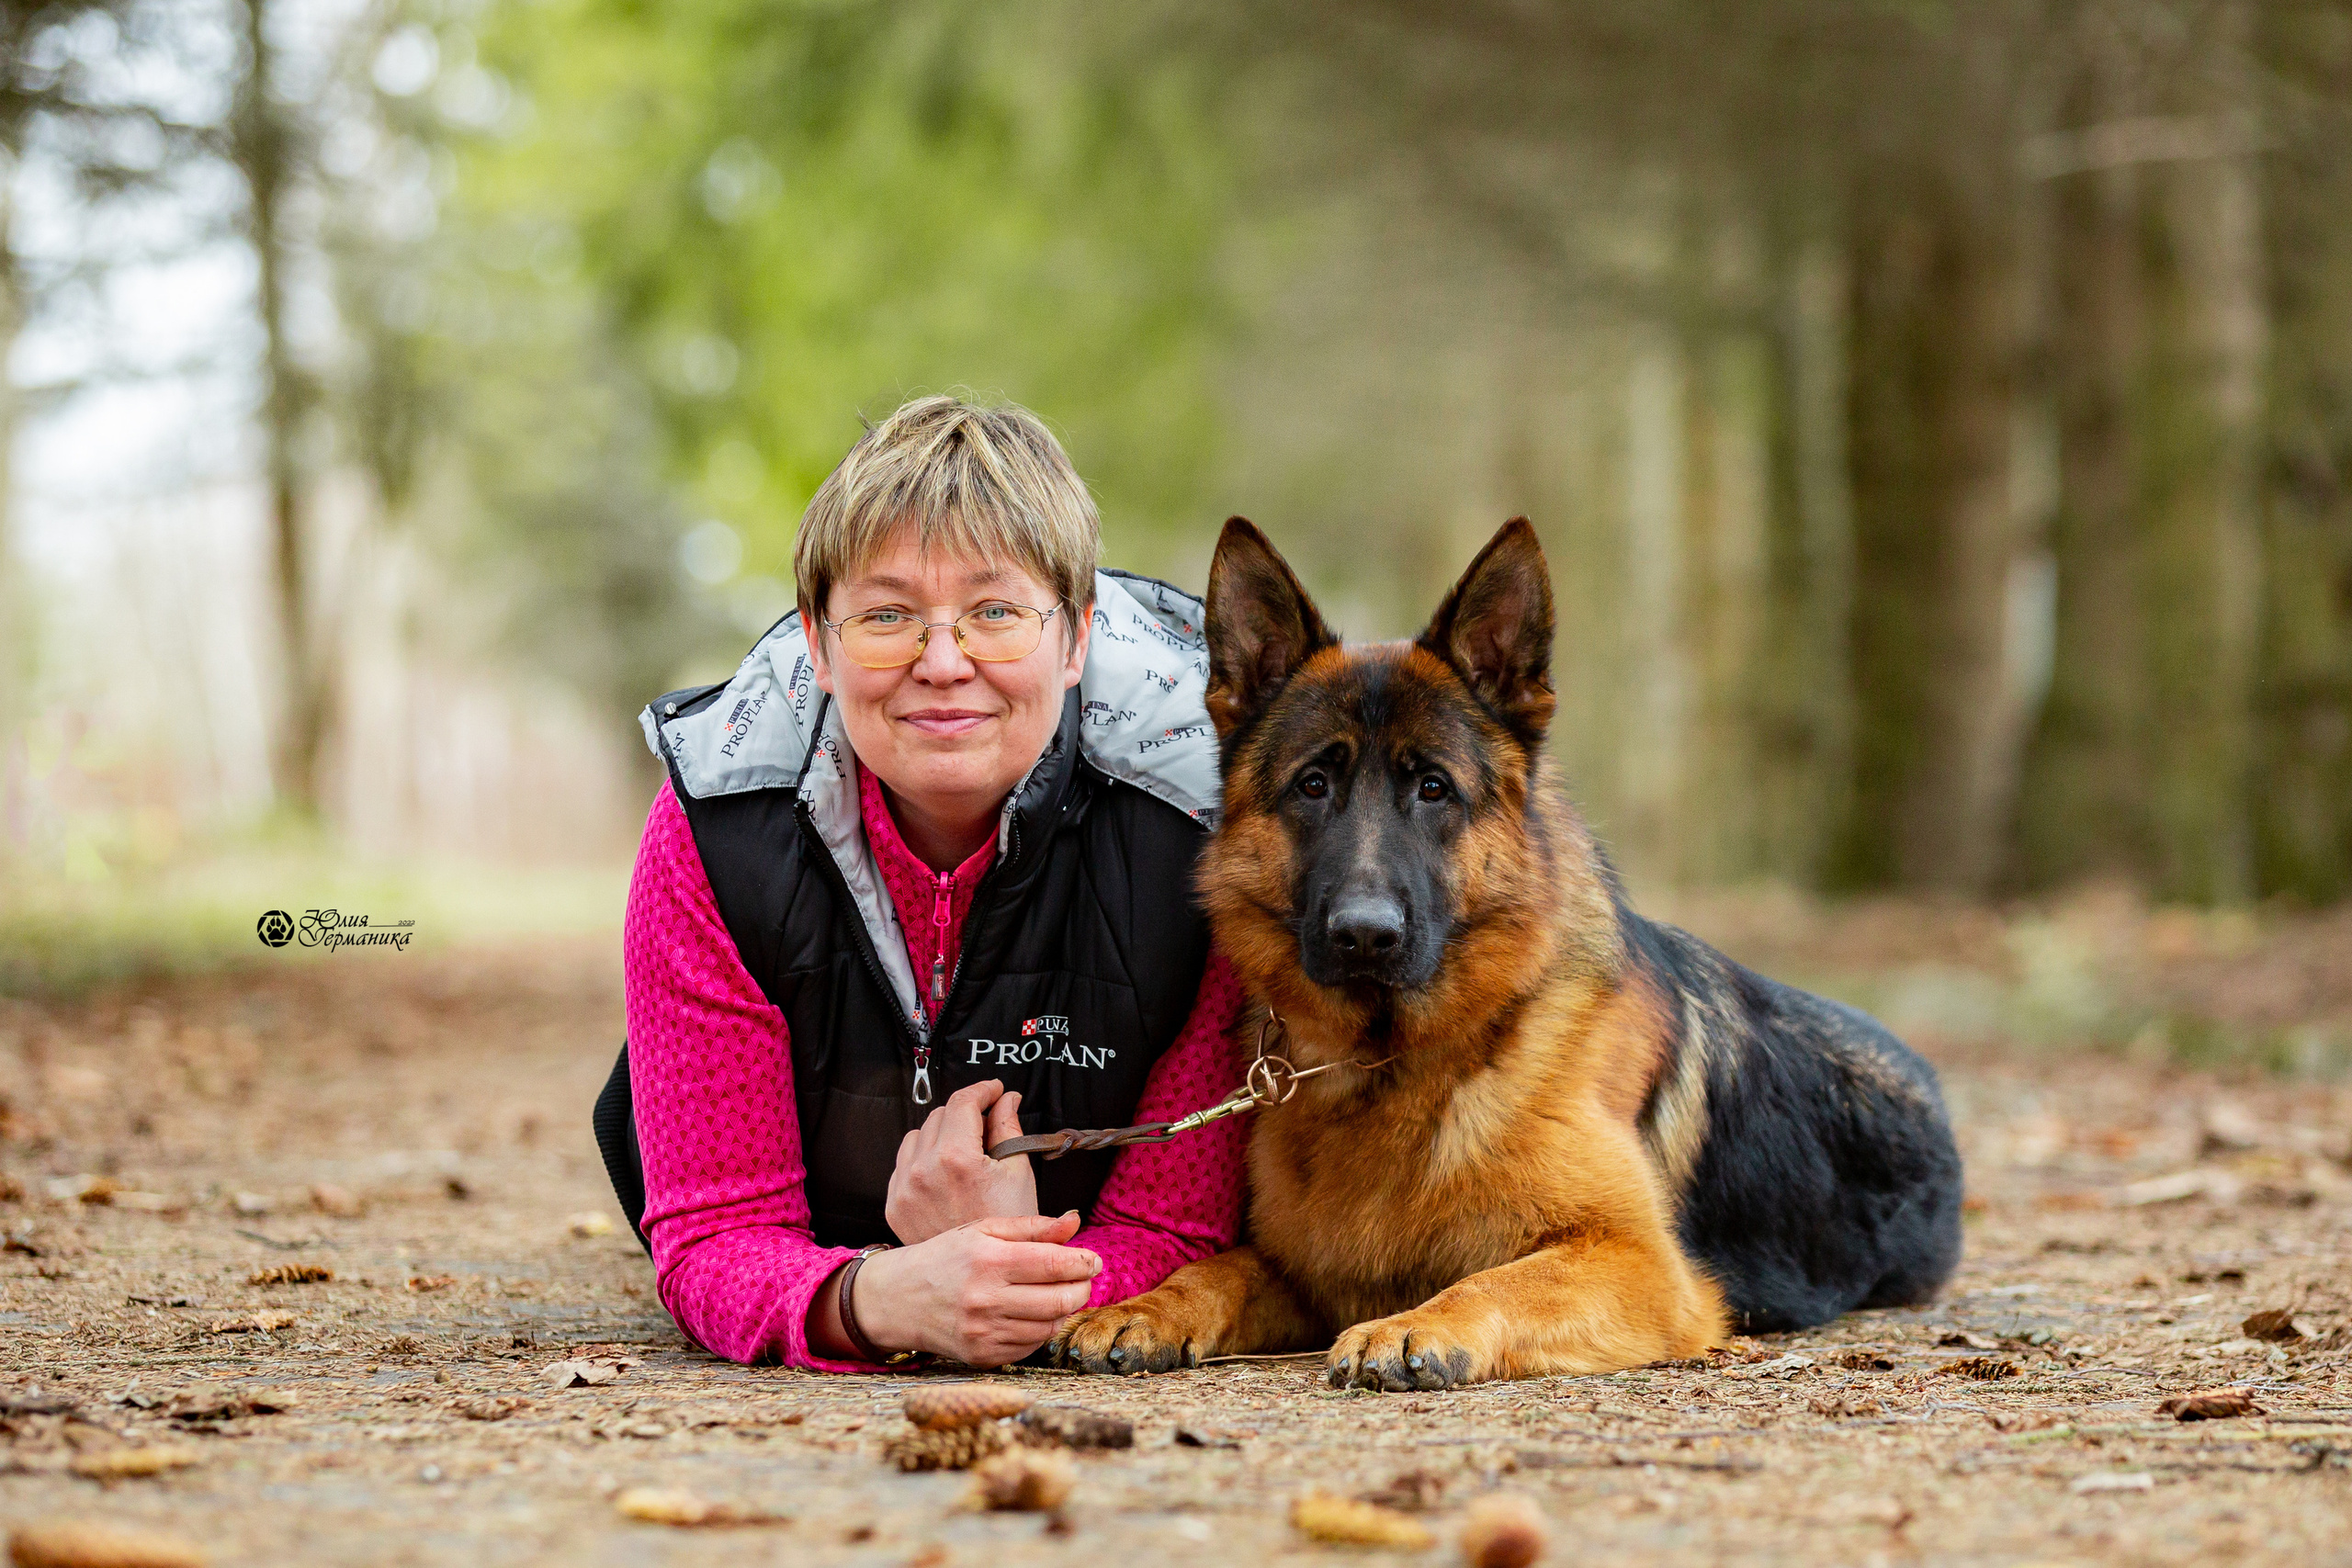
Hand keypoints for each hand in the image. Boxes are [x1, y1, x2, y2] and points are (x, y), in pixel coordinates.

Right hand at [853, 1212, 1101, 1366]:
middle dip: (1081, 1288)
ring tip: (1058, 1294)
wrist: (898, 1299)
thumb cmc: (945, 1258)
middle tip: (1082, 1279)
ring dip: (1063, 1310)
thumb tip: (1075, 1221)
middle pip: (1060, 1300)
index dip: (1083, 1262)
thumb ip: (1033, 1227)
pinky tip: (1032, 1314)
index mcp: (988, 1261)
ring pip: (1049, 1327)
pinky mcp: (982, 1356)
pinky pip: (1030, 1346)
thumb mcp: (984, 1231)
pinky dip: (1041, 1330)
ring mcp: (984, 1333)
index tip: (1094, 1260)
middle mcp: (986, 1300)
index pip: (1055, 1264)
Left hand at [885, 1080, 1036, 1243]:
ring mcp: (904, 1189)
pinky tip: (944, 1172)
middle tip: (987, 1123)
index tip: (995, 1091)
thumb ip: (1008, 1127)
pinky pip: (903, 1165)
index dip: (982, 1090)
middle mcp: (923, 1170)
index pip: (963, 1102)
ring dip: (940, 1133)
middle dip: (965, 1113)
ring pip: (917, 1136)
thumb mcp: (1018, 1173)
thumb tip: (1006, 1099)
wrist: (980, 1274)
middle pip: (940, 1115)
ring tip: (964, 1148)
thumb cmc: (1007, 1225)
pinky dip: (922, 1159)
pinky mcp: (894, 1205)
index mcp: (956, 1157)